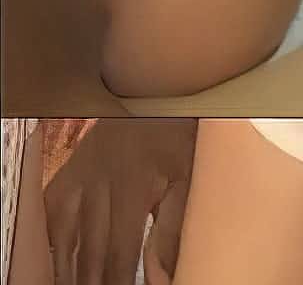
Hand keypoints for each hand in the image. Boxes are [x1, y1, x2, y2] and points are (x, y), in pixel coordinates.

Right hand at [44, 119, 195, 284]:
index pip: (120, 252)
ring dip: (67, 265)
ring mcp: (82, 172)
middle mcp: (100, 182)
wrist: (156, 100)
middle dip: (92, 281)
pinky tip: (59, 252)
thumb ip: (173, 227)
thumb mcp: (186, 178)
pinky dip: (54, 234)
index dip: (118, 282)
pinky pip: (53, 206)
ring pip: (65, 231)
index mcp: (132, 187)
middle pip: (89, 249)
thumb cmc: (177, 139)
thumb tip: (162, 275)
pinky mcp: (73, 166)